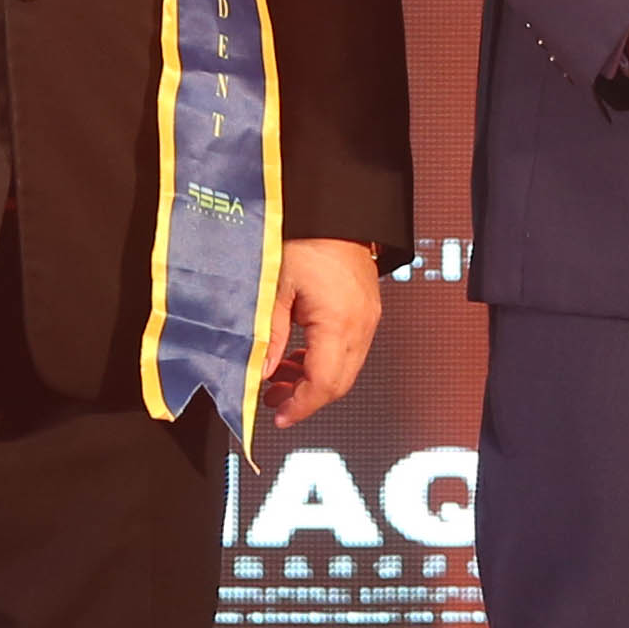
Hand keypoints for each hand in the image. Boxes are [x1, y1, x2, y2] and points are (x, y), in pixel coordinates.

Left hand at [257, 240, 382, 425]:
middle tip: (275, 401)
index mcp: (339, 322)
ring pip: (345, 369)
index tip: (280, 416)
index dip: (301, 406)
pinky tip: (299, 356)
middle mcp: (361, 325)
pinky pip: (349, 350)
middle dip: (305, 398)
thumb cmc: (308, 239)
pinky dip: (324, 361)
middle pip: (339, 384)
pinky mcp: (366, 311)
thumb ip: (270, 334)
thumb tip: (260, 371)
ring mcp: (368, 318)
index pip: (324, 384)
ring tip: (279, 378)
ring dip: (313, 380)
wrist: (335, 211)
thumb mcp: (276, 287)